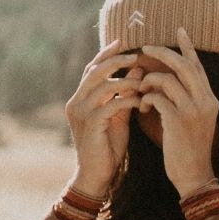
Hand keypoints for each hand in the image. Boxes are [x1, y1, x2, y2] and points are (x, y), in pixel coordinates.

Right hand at [64, 37, 143, 196]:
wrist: (96, 176)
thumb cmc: (107, 147)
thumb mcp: (118, 116)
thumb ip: (126, 93)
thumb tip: (138, 69)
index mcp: (79, 99)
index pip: (91, 69)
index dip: (106, 54)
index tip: (122, 42)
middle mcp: (75, 103)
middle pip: (94, 71)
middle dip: (115, 60)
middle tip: (135, 55)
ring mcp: (80, 113)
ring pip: (103, 85)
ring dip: (125, 80)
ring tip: (143, 79)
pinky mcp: (90, 124)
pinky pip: (111, 105)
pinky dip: (127, 99)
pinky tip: (140, 101)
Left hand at [137, 28, 218, 197]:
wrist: (194, 176)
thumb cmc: (189, 148)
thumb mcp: (193, 120)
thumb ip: (186, 98)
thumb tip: (166, 79)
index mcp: (210, 99)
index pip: (198, 66)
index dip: (188, 47)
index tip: (179, 29)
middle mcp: (205, 101)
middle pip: (183, 65)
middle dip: (162, 53)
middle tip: (145, 48)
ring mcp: (193, 111)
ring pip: (167, 79)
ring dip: (149, 81)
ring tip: (140, 89)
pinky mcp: (178, 121)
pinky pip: (157, 98)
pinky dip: (146, 98)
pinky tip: (142, 108)